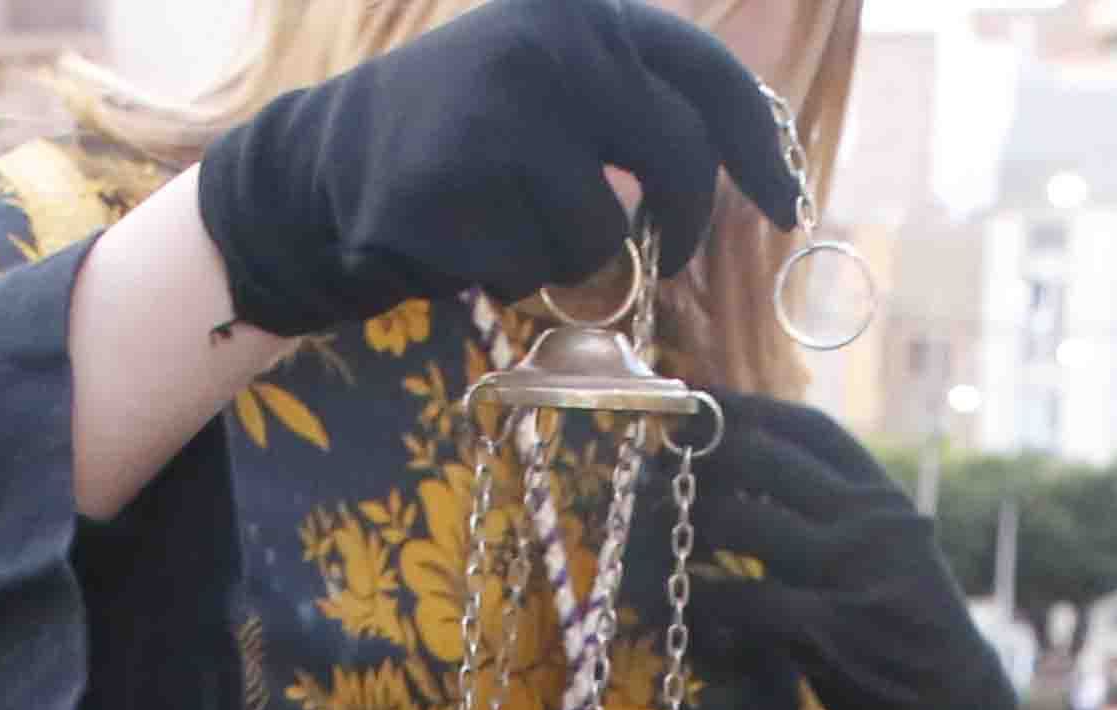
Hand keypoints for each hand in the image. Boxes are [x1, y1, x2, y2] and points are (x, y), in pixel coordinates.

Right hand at [192, 0, 802, 341]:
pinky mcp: (450, 189)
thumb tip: (753, 167)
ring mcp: (496, 116)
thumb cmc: (473, 134)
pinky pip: (532, 271)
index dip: (760, 151)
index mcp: (584, 10)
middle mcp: (547, 45)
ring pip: (603, 234)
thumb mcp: (557, 79)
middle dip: (681, 226)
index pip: (708, 79)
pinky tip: (462, 238)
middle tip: (661, 256)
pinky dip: (507, 276)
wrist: (331, 161)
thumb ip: (638, 102)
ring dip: (568, 253)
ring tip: (508, 218)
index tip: (785, 209)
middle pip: (677, 163)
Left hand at [692, 397, 1017, 709]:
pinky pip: (742, 599)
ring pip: (744, 519)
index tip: (700, 402)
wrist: (952, 701)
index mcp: (882, 496)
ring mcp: (849, 573)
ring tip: (661, 525)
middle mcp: (868, 522)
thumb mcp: (890, 548)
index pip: (808, 430)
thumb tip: (755, 465)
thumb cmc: (905, 620)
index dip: (747, 410)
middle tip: (663, 465)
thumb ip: (838, 509)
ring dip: (689, 520)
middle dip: (704, 456)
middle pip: (765, 460)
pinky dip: (703, 594)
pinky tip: (682, 593)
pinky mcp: (827, 630)